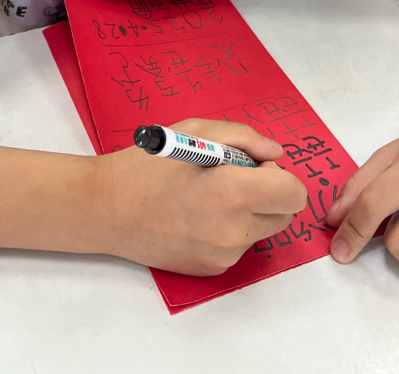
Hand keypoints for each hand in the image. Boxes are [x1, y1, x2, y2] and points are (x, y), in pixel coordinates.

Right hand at [93, 118, 307, 275]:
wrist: (105, 208)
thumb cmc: (147, 164)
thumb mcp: (195, 130)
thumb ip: (244, 138)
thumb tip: (275, 153)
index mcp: (231, 192)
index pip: (293, 193)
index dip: (279, 175)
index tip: (255, 166)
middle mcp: (232, 230)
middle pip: (284, 215)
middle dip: (269, 193)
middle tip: (233, 177)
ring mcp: (223, 255)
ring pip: (261, 230)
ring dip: (249, 212)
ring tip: (208, 195)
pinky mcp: (211, 269)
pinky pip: (239, 245)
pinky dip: (229, 228)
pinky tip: (197, 214)